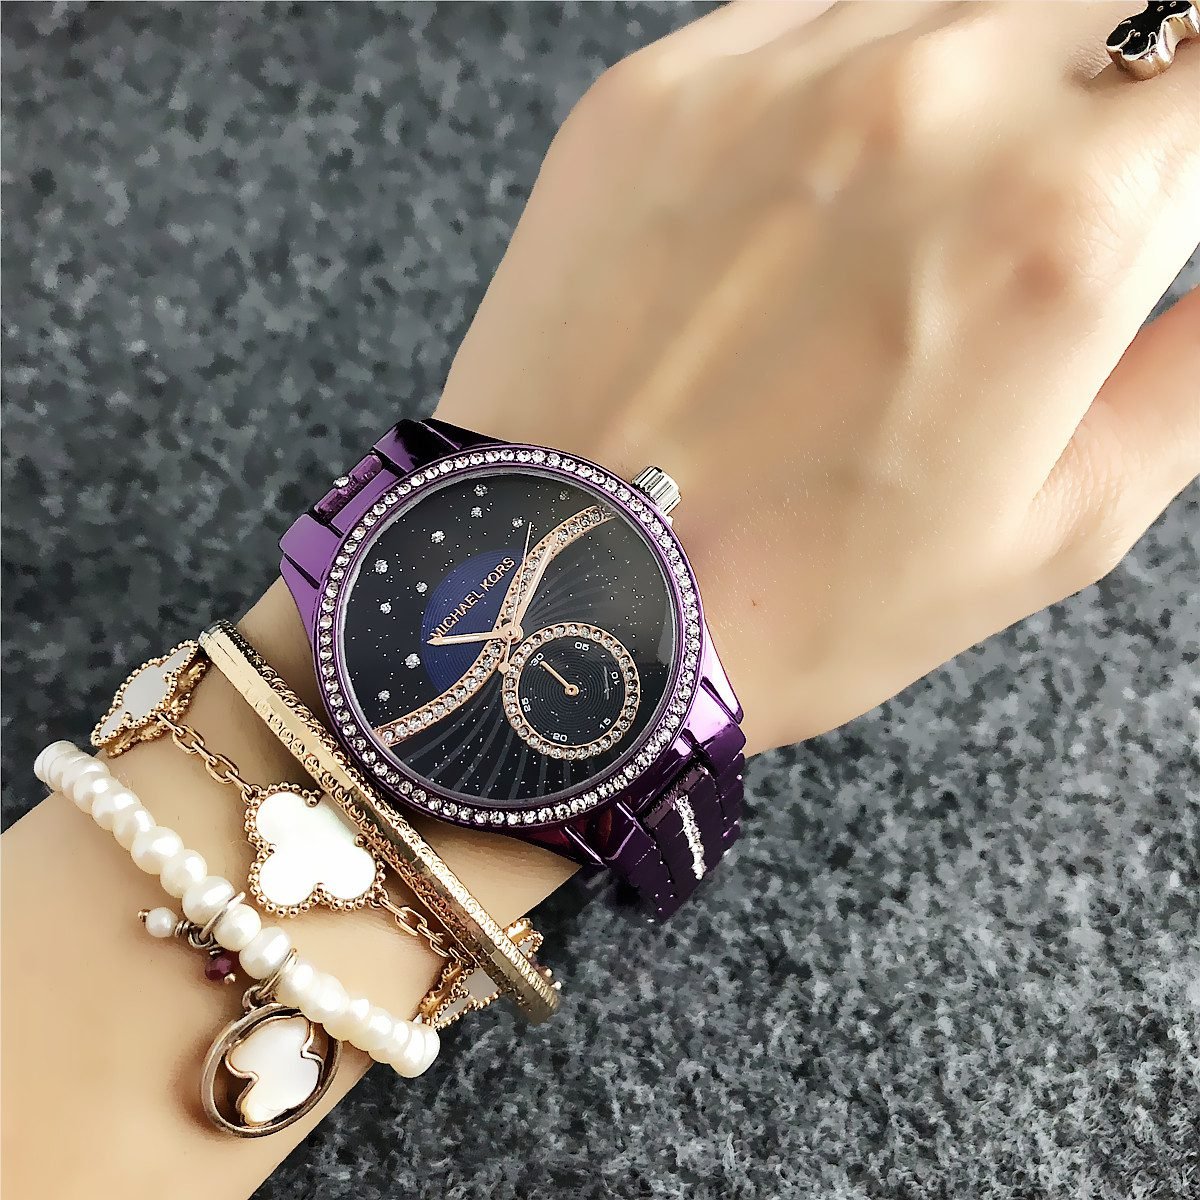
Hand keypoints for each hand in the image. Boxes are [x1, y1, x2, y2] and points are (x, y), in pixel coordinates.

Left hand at [436, 1, 1199, 754]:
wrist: (558, 599)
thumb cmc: (794, 599)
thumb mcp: (1053, 531)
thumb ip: (1191, 375)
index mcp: (1062, 226)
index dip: (1194, 123)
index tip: (1164, 176)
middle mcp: (925, 108)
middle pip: (1102, 2)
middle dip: (1112, 87)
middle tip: (1052, 203)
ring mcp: (774, 81)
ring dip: (986, 69)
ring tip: (931, 208)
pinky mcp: (654, 94)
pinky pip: (807, 13)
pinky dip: (853, 69)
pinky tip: (828, 180)